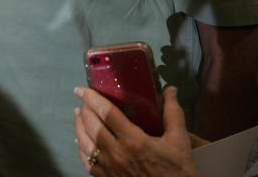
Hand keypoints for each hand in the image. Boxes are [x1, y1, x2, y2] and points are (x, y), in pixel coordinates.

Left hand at [73, 85, 198, 176]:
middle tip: (82, 99)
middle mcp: (118, 154)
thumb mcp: (179, 141)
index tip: (82, 89)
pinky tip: (80, 141)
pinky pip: (88, 163)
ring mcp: (111, 169)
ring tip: (78, 114)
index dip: (92, 98)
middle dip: (84, 109)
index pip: (107, 113)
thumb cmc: (178, 172)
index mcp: (134, 141)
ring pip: (85, 144)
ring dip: (79, 127)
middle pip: (92, 126)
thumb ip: (172, 113)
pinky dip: (81, 149)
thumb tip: (170, 90)